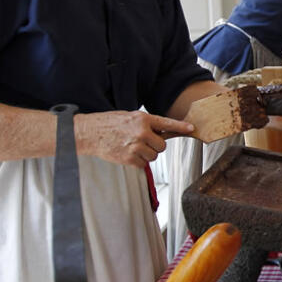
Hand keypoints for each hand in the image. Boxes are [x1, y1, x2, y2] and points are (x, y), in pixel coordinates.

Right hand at [75, 111, 192, 168]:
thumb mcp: (129, 117)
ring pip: (154, 156)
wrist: (89, 133)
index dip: (181, 127)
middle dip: (155, 146)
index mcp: (142, 119)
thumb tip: (161, 132)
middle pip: (162, 145)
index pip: (166, 123)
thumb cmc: (108, 124)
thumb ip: (146, 124)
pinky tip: (127, 154)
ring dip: (146, 154)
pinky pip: (143, 164)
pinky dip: (137, 162)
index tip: (191, 128)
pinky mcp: (129, 158)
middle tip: (142, 142)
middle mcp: (141, 132)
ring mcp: (135, 146)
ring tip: (132, 147)